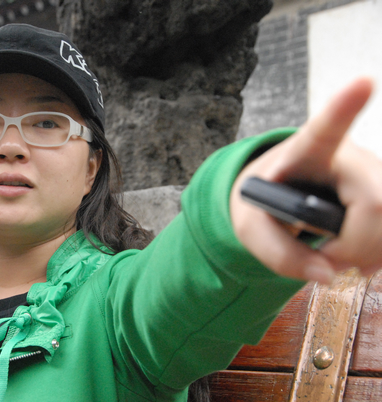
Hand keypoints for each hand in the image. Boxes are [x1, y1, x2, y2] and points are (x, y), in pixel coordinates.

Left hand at [230, 77, 381, 283]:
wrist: (278, 195)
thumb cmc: (264, 204)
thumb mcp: (251, 229)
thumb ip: (279, 254)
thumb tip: (326, 274)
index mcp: (304, 152)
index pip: (325, 129)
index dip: (344, 107)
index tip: (361, 82)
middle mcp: (348, 156)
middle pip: (377, 203)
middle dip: (355, 245)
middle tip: (326, 258)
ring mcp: (374, 173)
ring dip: (369, 253)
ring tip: (337, 256)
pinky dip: (381, 253)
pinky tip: (363, 258)